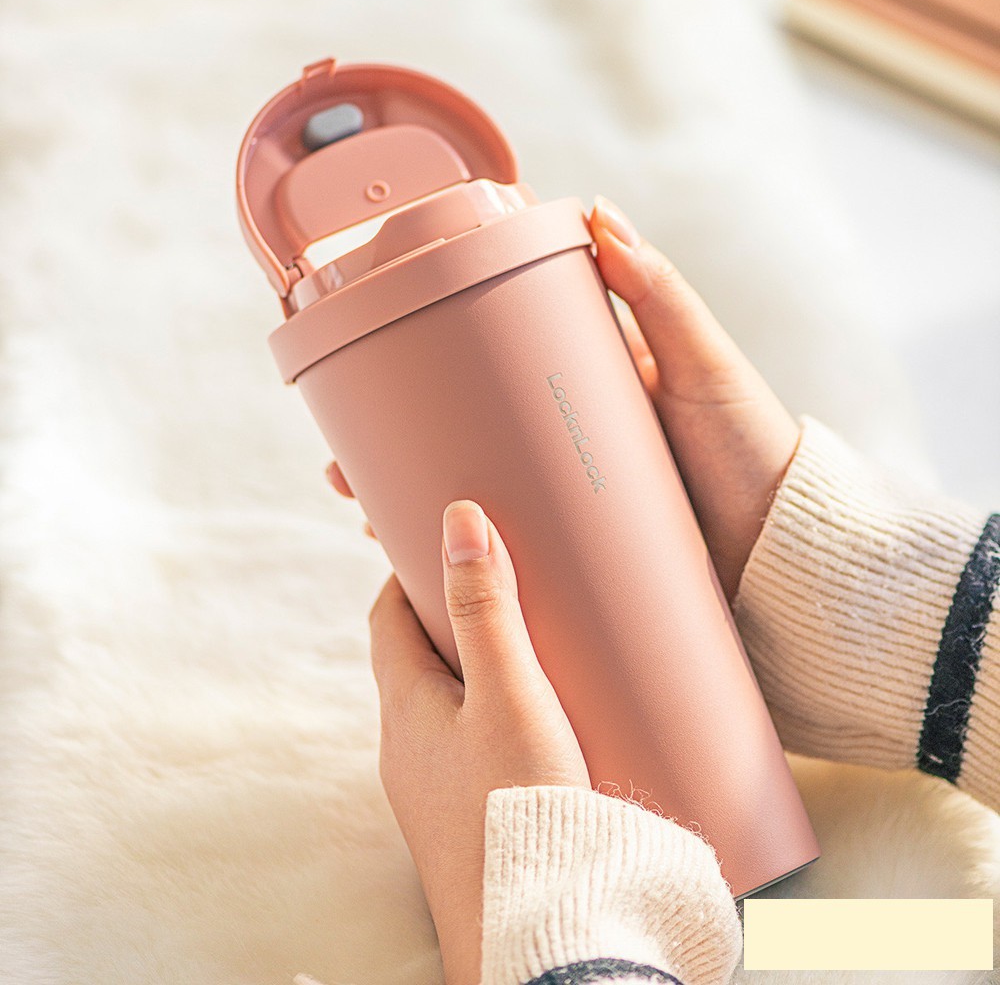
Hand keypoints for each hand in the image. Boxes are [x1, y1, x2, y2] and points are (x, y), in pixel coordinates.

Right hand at [328, 196, 798, 601]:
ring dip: (415, 505)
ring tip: (362, 514)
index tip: (379, 362)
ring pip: (476, 498)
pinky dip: (466, 557)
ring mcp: (568, 501)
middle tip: (342, 461)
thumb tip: (598, 213)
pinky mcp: (580, 553)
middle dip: (400, 449)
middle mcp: (566, 444)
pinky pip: (511, 552)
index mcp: (587, 389)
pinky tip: (418, 568)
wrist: (787, 552)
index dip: (435, 367)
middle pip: (467, 439)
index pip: (495, 368)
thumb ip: (659, 294)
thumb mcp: (704, 364)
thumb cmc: (751, 449)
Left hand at [369, 500, 589, 984]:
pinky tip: (530, 726)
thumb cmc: (517, 807)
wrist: (532, 928)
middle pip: (411, 659)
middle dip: (445, 618)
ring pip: (437, 705)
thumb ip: (485, 609)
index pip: (388, 618)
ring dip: (467, 669)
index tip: (444, 546)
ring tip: (523, 649)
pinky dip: (485, 715)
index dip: (407, 575)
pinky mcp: (458, 816)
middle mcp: (404, 746)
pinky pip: (461, 744)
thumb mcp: (510, 694)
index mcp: (406, 705)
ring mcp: (427, 787)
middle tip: (496, 589)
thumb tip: (458, 519)